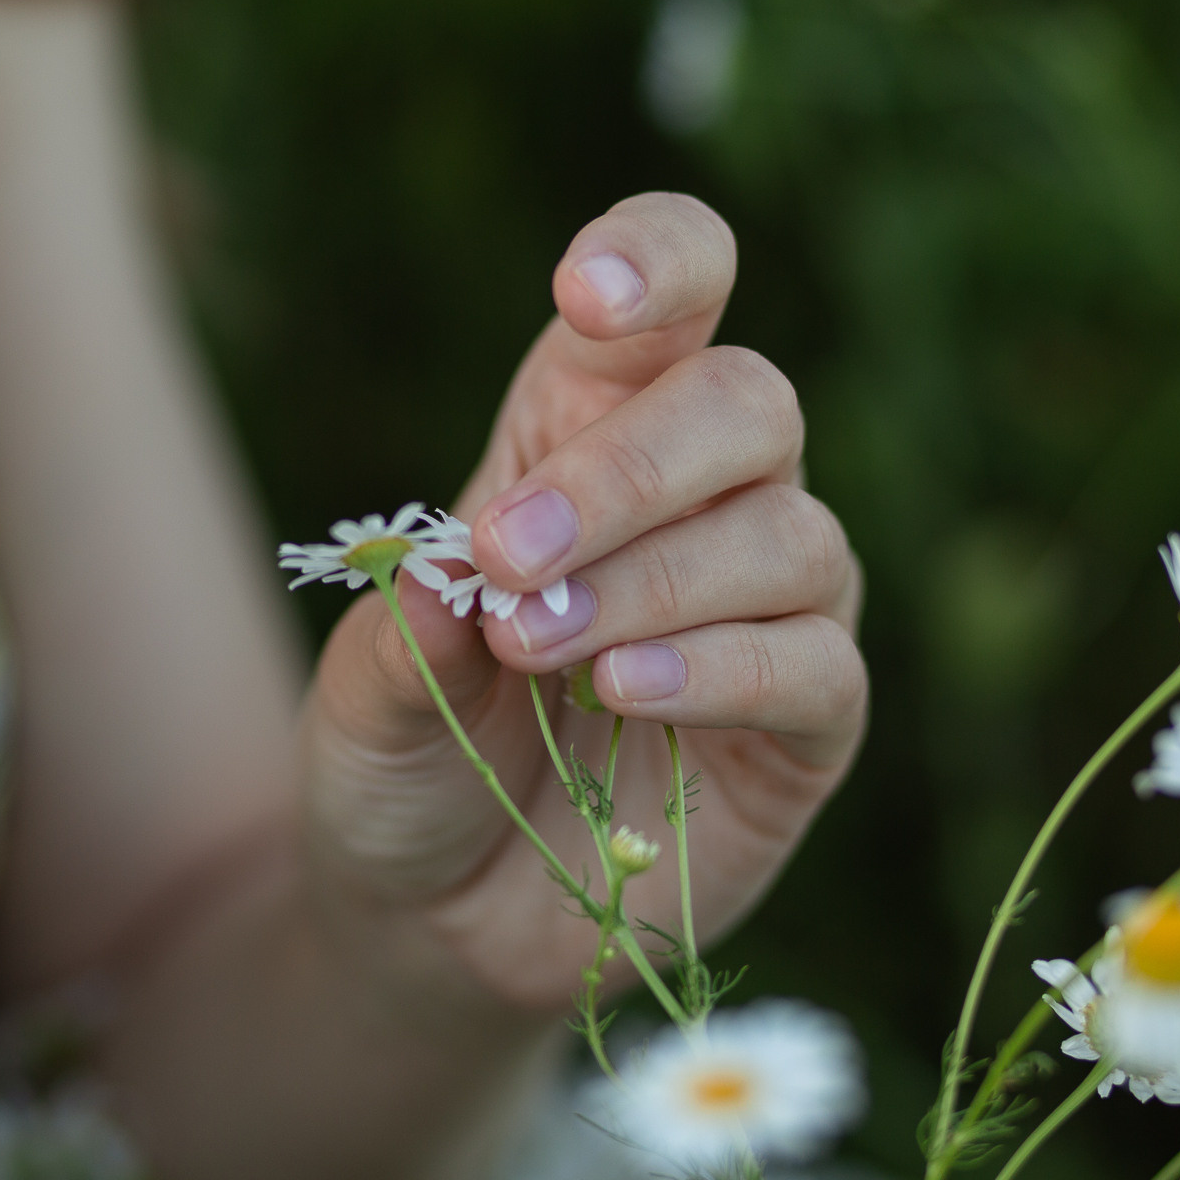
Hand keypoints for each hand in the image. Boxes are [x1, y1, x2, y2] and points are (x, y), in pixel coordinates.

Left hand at [300, 193, 867, 1014]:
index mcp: (584, 433)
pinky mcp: (806, 726)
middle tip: (511, 553)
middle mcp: (698, 501)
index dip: (657, 259)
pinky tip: (629, 694)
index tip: (587, 292)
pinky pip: (815, 662)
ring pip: (789, 532)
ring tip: (542, 646)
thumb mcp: (364, 699)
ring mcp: (766, 611)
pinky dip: (723, 668)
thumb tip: (457, 576)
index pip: (674, 297)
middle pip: (746, 401)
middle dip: (632, 466)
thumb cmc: (406, 762)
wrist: (433, 920)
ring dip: (659, 579)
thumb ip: (406, 635)